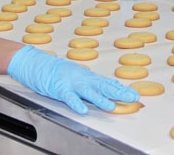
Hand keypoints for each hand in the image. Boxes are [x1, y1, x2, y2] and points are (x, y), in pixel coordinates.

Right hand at [8, 46, 139, 114]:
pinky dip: (75, 103)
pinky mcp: (59, 87)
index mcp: (87, 76)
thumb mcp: (80, 74)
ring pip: (88, 91)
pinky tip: (82, 110)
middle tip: (133, 98)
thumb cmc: (58, 71)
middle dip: (118, 93)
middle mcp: (82, 78)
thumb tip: (113, 85)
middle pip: (103, 86)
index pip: (107, 83)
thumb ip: (95, 81)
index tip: (135, 95)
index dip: (121, 90)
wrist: (37, 62)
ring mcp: (71, 82)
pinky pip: (68, 97)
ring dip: (100, 99)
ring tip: (111, 106)